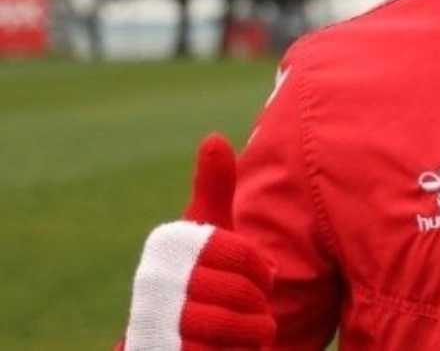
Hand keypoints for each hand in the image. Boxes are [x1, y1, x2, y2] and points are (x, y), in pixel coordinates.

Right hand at [122, 134, 275, 349]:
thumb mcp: (208, 233)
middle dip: (256, 303)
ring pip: (230, 326)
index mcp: (169, 246)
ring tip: (247, 330)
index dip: (259, 267)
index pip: (237, 251)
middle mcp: (154, 282)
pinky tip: (230, 350)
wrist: (168, 343)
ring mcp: (155, 324)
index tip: (259, 274)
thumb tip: (214, 136)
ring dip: (250, 332)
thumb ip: (213, 189)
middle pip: (239, 291)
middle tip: (252, 307)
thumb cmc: (200, 280)